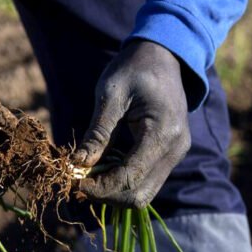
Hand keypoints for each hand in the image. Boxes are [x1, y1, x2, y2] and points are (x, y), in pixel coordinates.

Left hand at [73, 40, 190, 208]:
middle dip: (107, 194)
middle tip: (80, 181)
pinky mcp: (171, 155)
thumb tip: (78, 164)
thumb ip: (97, 132)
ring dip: (114, 192)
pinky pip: (147, 181)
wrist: (163, 56)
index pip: (130, 177)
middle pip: (139, 195)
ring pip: (144, 193)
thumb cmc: (134, 69)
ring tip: (90, 176)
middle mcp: (175, 149)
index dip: (101, 187)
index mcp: (162, 133)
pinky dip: (124, 182)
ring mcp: (176, 154)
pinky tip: (104, 169)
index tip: (75, 181)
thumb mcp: (110, 94)